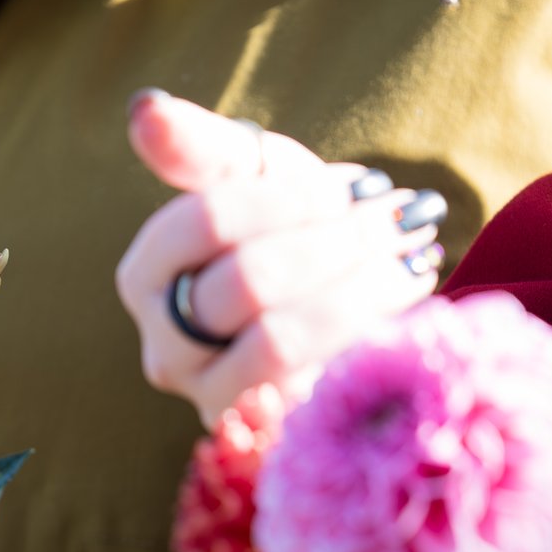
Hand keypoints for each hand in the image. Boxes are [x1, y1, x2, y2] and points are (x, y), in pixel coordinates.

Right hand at [115, 89, 440, 426]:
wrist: (341, 319)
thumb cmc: (289, 235)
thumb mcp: (255, 180)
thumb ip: (201, 148)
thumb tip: (143, 111)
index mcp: (147, 276)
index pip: (206, 222)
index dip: (289, 199)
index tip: (355, 188)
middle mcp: (166, 350)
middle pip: (248, 280)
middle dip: (335, 241)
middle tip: (396, 217)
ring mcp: (215, 402)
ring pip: (281, 338)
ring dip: (360, 286)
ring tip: (408, 253)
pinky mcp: (270, 439)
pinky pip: (320, 384)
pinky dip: (373, 331)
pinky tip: (409, 296)